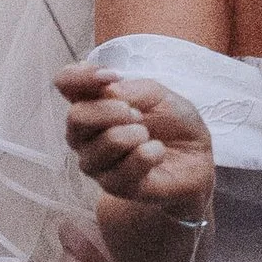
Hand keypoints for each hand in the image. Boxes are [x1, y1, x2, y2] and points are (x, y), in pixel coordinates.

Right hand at [53, 61, 213, 261]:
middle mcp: (85, 133)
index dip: (81, 76)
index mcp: (93, 102)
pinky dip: (148, 155)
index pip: (65, 83)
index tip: (111, 76)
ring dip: (133, 135)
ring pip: (101, 145)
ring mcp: (96, 162)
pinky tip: (157, 152)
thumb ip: (133, 90)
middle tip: (136, 114)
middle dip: (111, 111)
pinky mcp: (113, 185)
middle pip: (76, 117)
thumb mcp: (160, 95)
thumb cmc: (172, 122)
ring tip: (148, 135)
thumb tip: (107, 91)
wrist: (196, 158)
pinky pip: (122, 170)